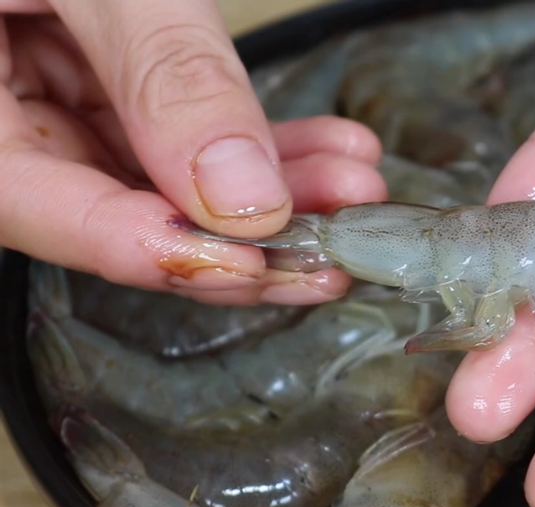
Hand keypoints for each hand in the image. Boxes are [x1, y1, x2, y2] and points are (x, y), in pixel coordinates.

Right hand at [0, 1, 385, 304]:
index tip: (255, 259)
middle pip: (107, 210)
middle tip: (333, 246)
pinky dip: (248, 144)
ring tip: (351, 186)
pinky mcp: (86, 79)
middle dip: (237, 237)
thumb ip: (162, 70)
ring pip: (155, 179)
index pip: (33, 206)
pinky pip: (168, 132)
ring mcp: (37, 97)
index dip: (149, 248)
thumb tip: (239, 194)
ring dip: (264, 193)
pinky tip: (323, 148)